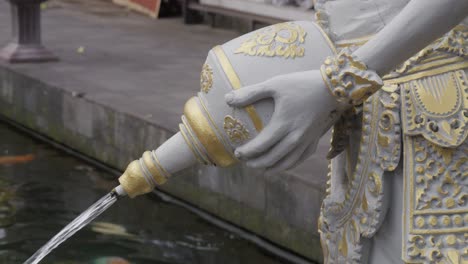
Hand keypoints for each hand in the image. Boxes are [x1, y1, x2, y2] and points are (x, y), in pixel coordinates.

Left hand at [225, 70, 339, 171]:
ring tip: (259, 167)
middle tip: (244, 161)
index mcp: (282, 125)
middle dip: (256, 163)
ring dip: (271, 168)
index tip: (237, 152)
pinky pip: (300, 159)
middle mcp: (294, 138)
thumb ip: (250, 93)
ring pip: (286, 163)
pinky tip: (281, 164)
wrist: (333, 87)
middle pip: (271, 159)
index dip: (247, 153)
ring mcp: (306, 141)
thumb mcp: (274, 84)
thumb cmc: (301, 83)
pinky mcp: (314, 140)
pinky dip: (288, 165)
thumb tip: (227, 99)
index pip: (260, 146)